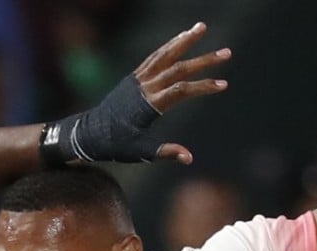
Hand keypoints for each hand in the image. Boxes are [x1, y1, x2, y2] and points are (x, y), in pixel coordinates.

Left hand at [42, 21, 229, 165]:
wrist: (89, 134)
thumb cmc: (114, 145)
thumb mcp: (140, 152)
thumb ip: (165, 152)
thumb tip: (189, 158)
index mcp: (148, 105)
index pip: (181, 90)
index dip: (203, 87)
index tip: (223, 84)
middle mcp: (144, 88)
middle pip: (178, 68)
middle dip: (204, 60)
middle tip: (227, 52)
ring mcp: (138, 80)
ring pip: (164, 55)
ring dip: (184, 40)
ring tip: (201, 27)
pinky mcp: (133, 77)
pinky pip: (153, 57)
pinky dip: (168, 46)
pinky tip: (180, 38)